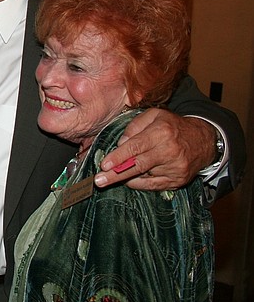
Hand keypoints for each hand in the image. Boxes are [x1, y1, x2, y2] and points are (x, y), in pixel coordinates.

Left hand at [94, 109, 214, 189]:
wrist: (202, 140)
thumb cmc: (172, 126)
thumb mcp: (154, 116)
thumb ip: (134, 126)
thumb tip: (120, 143)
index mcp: (160, 133)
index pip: (135, 147)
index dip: (118, 157)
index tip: (104, 165)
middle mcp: (168, 151)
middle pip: (137, 165)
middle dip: (116, 174)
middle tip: (99, 181)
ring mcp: (174, 168)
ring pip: (144, 176)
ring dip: (126, 177)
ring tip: (110, 178)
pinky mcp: (178, 180)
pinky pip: (153, 186)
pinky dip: (139, 183)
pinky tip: (130, 179)